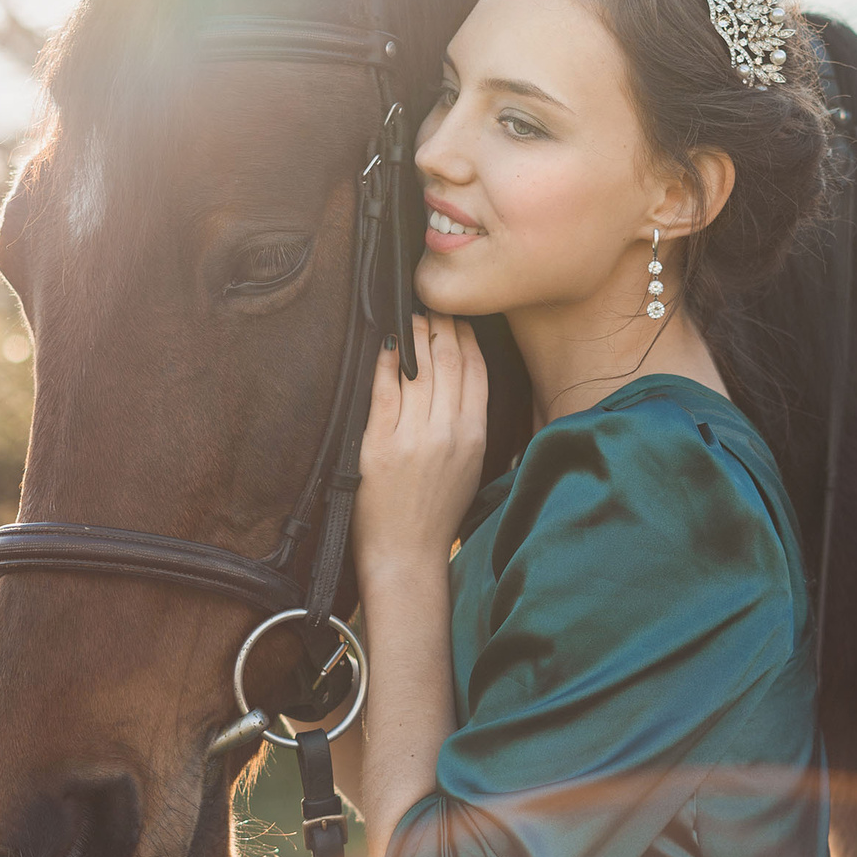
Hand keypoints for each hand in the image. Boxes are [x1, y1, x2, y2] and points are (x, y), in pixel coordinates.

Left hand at [353, 312, 489, 580]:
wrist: (407, 555)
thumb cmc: (438, 513)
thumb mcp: (472, 467)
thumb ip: (472, 424)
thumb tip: (468, 380)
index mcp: (476, 436)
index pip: (476, 370)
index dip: (467, 336)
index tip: (458, 316)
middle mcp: (449, 432)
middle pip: (449, 361)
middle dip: (442, 325)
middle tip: (432, 301)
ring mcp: (414, 437)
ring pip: (420, 369)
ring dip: (415, 334)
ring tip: (412, 314)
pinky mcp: (380, 444)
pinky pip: (384, 391)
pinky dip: (386, 362)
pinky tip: (386, 343)